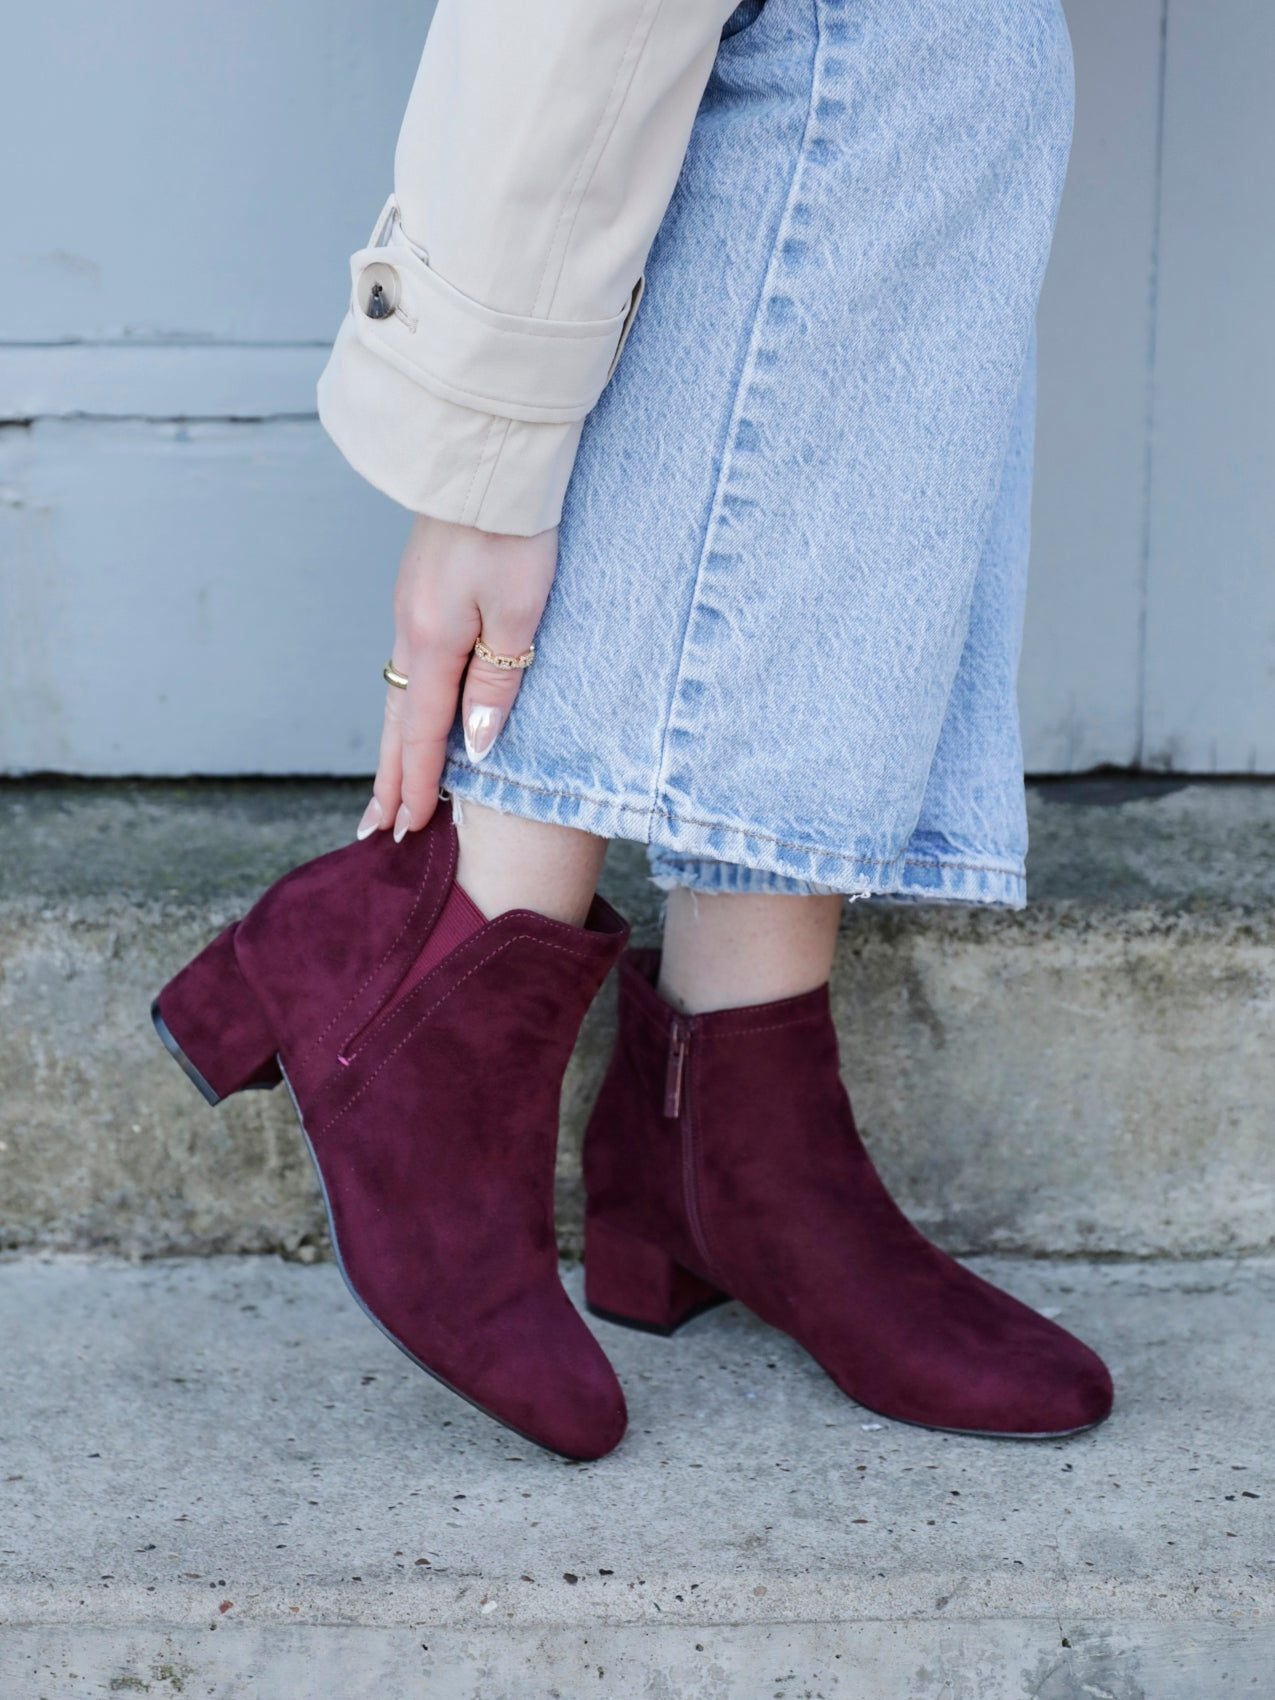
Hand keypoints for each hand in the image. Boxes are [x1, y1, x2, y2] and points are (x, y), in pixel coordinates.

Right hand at [357, 514, 556, 840]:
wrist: (488, 458)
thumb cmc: (513, 534)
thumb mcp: (518, 616)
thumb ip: (497, 683)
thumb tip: (476, 746)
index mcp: (433, 643)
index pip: (423, 734)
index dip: (418, 785)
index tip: (409, 830)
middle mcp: (411, 631)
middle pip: (398, 723)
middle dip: (391, 779)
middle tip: (377, 829)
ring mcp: (412, 610)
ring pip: (399, 696)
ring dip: (395, 746)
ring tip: (389, 788)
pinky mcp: (422, 593)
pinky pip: (408, 668)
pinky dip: (405, 708)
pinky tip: (412, 716)